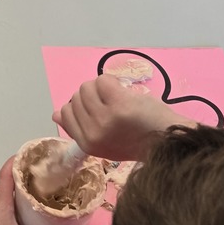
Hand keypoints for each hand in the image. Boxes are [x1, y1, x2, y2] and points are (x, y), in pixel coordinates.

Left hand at [0, 158, 63, 224]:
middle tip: (39, 171)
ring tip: (32, 186)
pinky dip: (8, 195)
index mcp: (0, 200)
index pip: (6, 172)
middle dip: (21, 172)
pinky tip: (18, 204)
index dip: (16, 160)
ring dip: (14, 185)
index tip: (29, 154)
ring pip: (2, 189)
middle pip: (6, 179)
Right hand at [53, 75, 190, 160]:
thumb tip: (54, 113)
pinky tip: (124, 93)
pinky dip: (112, 81)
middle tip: (113, 106)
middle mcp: (92, 132)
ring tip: (119, 100)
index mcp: (87, 144)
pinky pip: (102, 80)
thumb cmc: (138, 141)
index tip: (97, 109)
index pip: (64, 113)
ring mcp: (105, 118)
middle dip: (93, 96)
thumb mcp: (104, 143)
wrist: (169, 141)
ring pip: (87, 86)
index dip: (80, 106)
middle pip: (76, 97)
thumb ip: (79, 128)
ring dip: (102, 87)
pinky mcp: (118, 104)